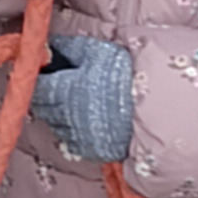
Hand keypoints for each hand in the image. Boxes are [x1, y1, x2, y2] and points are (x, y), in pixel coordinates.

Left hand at [32, 32, 135, 164]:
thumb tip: (50, 46)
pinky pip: (73, 140)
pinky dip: (74, 130)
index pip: (38, 86)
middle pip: (43, 107)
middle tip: (59, 84)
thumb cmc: (127, 75)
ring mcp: (79, 136)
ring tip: (76, 101)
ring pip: (56, 124)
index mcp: (65, 90)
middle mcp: (66, 116)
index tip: (45, 71)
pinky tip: (87, 119)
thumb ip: (69, 49)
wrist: (159, 106)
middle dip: (47, 95)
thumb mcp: (97, 52)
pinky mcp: (92, 150)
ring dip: (59, 114)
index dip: (39, 77)